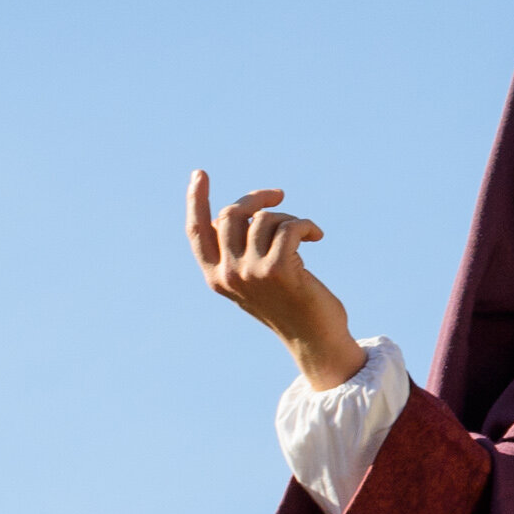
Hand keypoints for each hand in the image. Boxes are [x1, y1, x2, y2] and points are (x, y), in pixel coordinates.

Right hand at [187, 169, 364, 391]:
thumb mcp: (255, 277)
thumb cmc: (289, 304)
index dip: (196, 201)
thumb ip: (240, 249)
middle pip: (231, 214)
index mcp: (215, 277)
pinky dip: (306, 225)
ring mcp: (251, 272)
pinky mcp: (278, 270)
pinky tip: (317, 236)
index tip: (200, 174)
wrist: (314, 339)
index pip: (197, 232)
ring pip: (265, 219)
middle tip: (279, 196)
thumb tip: (241, 211)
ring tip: (304, 233)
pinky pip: (290, 226)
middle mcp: (228, 274)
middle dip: (256, 198)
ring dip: (288, 218)